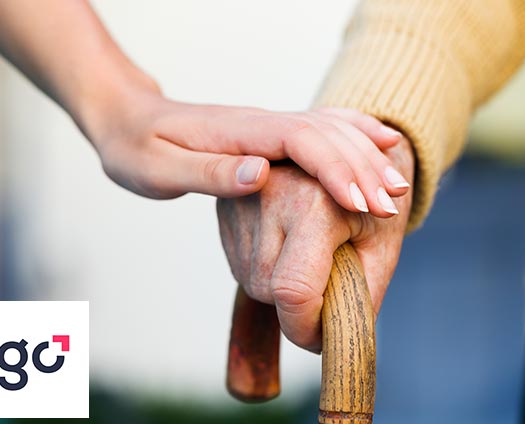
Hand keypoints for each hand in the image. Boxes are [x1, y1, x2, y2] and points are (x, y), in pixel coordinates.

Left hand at [84, 86, 409, 213]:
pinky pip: (322, 129)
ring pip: (330, 132)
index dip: (334, 169)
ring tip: (398, 187)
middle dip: (362, 169)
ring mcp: (268, 126)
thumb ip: (210, 174)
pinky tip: (381, 141)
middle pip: (325, 136)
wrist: (125, 118)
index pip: (300, 142)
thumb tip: (261, 174)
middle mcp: (261, 123)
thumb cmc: (136, 148)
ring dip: (366, 156)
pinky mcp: (269, 135)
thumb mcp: (159, 169)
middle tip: (394, 205)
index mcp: (239, 133)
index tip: (361, 202)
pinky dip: (355, 134)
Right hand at [217, 138, 413, 350]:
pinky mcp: (225, 205)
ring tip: (311, 255)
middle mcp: (268, 193)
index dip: (306, 328)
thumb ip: (360, 297)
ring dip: (281, 288)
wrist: (348, 150)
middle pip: (270, 290)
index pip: (293, 289)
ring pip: (253, 281)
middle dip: (299, 307)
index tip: (322, 339)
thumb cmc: (373, 200)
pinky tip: (289, 245)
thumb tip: (332, 341)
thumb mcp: (381, 247)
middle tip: (330, 283)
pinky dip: (267, 270)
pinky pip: (241, 265)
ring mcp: (240, 197)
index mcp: (314, 200)